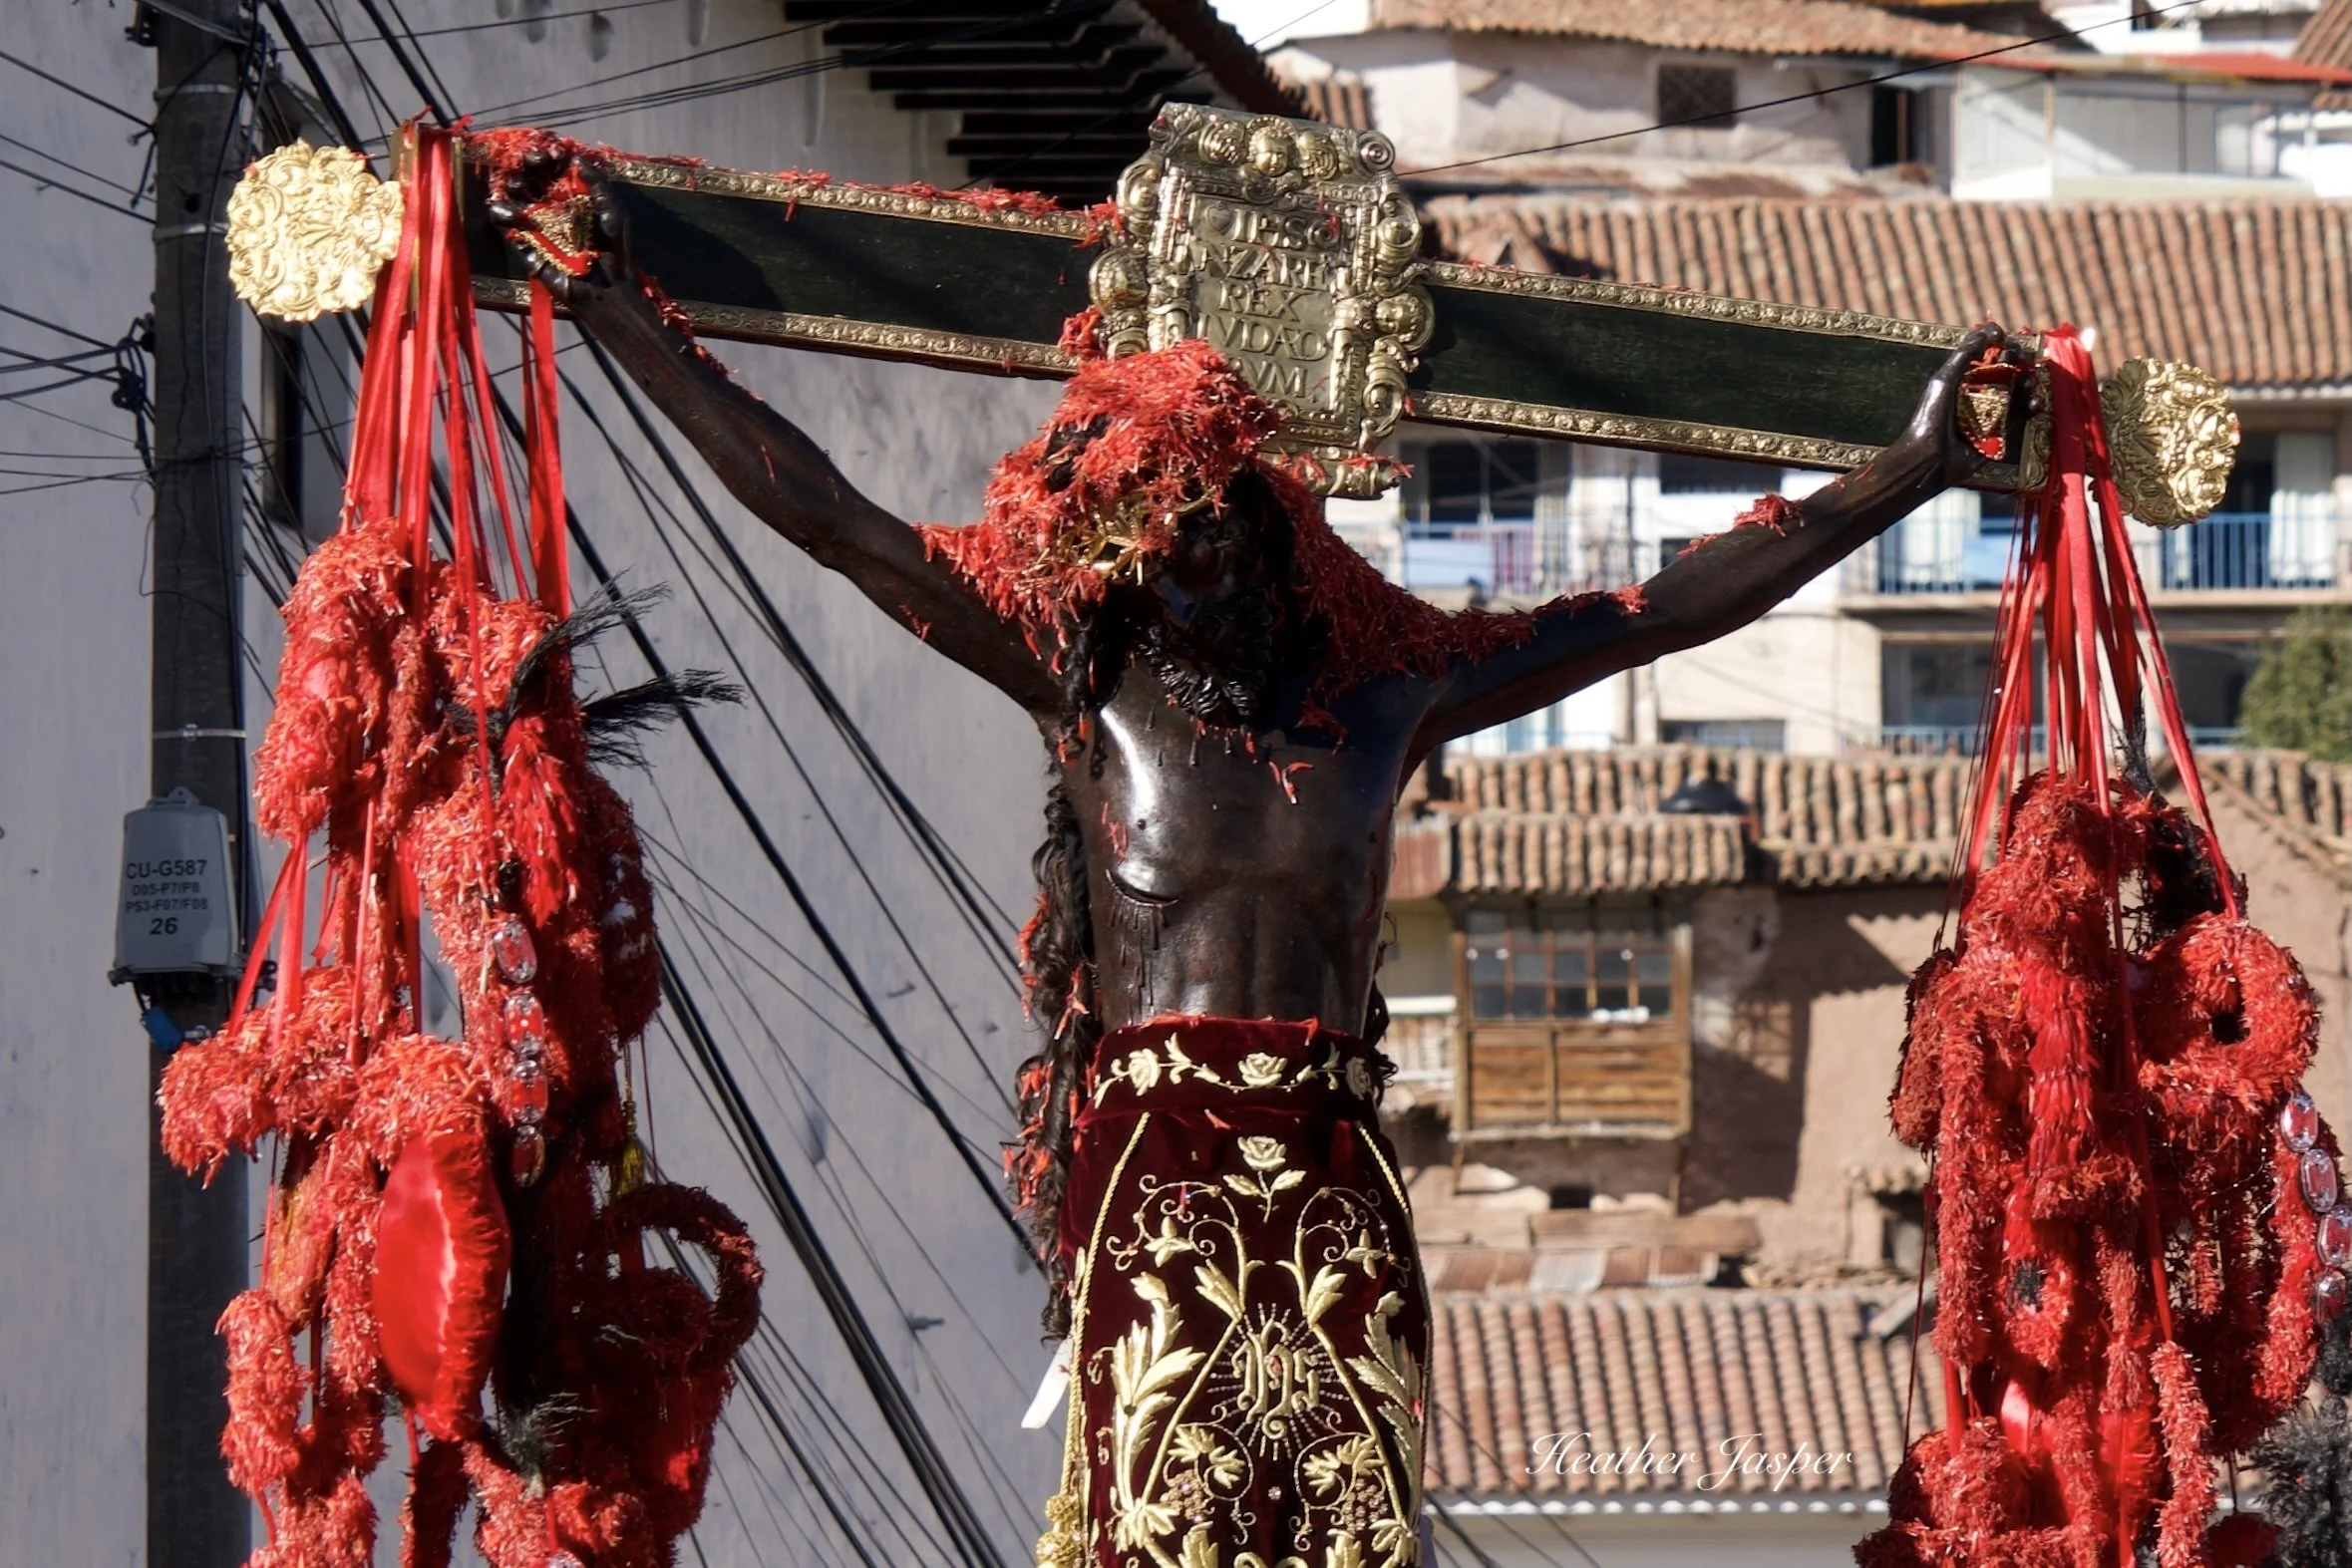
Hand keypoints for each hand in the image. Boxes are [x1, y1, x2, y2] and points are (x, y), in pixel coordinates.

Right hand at [485, 146, 632, 313]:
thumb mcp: (613, 212)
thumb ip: (598, 184)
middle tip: (532, 162)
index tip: (552, 153)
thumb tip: (576, 157)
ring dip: (511, 184)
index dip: (547, 156)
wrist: (607, 287)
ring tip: (518, 184)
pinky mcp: (525, 244)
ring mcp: (537, 225)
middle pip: (530, 177)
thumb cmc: (615, 250)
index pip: (552, 168)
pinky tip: (512, 212)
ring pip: (513, 196)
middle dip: (526, 164)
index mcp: (571, 196)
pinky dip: (502, 214)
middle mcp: (551, 206)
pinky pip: (505, 225)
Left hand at [1892, 322, 2031, 490]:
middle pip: (2009, 367)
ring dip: (2029, 382)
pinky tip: (2034, 403)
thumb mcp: (1945, 380)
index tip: (2002, 338)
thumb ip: (1964, 355)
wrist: (1932, 457)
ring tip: (2028, 384)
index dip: (1998, 341)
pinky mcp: (2002, 428)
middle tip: (2017, 360)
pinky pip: (2024, 412)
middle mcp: (1981, 390)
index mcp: (1966, 376)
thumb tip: (1986, 331)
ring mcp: (1993, 409)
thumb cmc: (1932, 416)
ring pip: (2020, 388)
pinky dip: (2033, 405)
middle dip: (2018, 359)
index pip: (1988, 352)